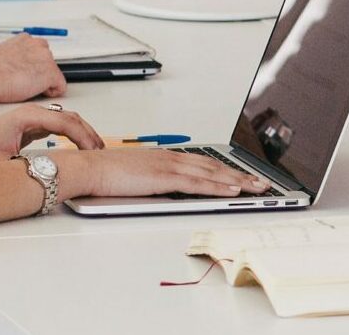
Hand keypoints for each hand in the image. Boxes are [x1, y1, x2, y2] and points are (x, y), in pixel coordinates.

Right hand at [0, 36, 65, 103]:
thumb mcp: (0, 53)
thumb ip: (14, 55)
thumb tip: (13, 64)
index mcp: (25, 40)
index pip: (38, 52)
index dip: (33, 65)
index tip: (27, 72)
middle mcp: (38, 45)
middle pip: (48, 62)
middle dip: (39, 73)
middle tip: (25, 82)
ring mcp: (46, 59)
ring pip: (53, 74)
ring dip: (44, 82)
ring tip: (26, 88)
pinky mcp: (50, 73)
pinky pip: (60, 87)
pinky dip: (51, 92)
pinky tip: (36, 93)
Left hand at [0, 104, 103, 164]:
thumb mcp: (5, 164)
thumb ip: (31, 165)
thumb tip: (54, 173)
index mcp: (27, 116)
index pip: (66, 122)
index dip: (84, 137)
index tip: (94, 152)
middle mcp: (31, 113)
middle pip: (71, 118)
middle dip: (89, 134)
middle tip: (101, 152)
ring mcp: (32, 118)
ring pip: (68, 121)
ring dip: (83, 134)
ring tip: (95, 150)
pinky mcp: (31, 126)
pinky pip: (59, 127)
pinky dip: (73, 135)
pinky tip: (79, 148)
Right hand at [47, 148, 267, 198]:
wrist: (87, 167)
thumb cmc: (103, 173)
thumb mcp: (135, 176)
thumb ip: (152, 180)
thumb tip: (162, 190)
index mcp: (164, 157)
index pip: (203, 163)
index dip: (225, 170)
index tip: (242, 176)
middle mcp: (171, 158)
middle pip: (214, 166)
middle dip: (240, 175)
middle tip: (261, 183)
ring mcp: (169, 166)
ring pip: (212, 173)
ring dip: (237, 181)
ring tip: (257, 188)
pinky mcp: (164, 177)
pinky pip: (198, 183)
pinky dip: (218, 186)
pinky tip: (233, 191)